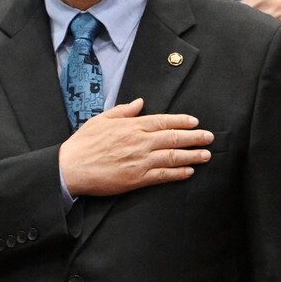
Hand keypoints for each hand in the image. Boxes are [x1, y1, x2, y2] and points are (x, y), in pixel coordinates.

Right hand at [58, 98, 212, 196]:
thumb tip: (139, 102)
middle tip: (209, 138)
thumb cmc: (83, 144)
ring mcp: (140, 161)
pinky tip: (189, 172)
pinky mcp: (137, 179)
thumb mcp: (101, 120)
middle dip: (195, 137)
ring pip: (173, 156)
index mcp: (131, 126)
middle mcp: (140, 142)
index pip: (163, 121)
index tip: (195, 122)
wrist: (71, 168)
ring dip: (192, 155)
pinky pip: (163, 176)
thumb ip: (123, 111)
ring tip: (206, 155)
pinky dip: (178, 173)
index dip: (182, 122)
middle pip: (173, 137)